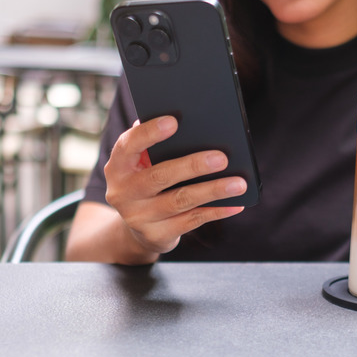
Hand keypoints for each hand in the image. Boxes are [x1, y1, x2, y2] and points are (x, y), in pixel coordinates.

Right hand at [104, 116, 246, 253]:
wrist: (137, 231)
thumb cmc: (147, 183)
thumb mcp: (143, 164)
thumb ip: (157, 146)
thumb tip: (194, 125)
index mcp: (118, 167)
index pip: (128, 145)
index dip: (149, 132)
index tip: (174, 121)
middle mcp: (123, 193)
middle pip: (160, 176)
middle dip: (193, 166)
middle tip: (222, 158)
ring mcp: (139, 217)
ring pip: (181, 200)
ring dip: (213, 190)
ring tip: (239, 183)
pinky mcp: (157, 235)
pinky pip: (192, 221)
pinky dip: (216, 211)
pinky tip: (236, 204)